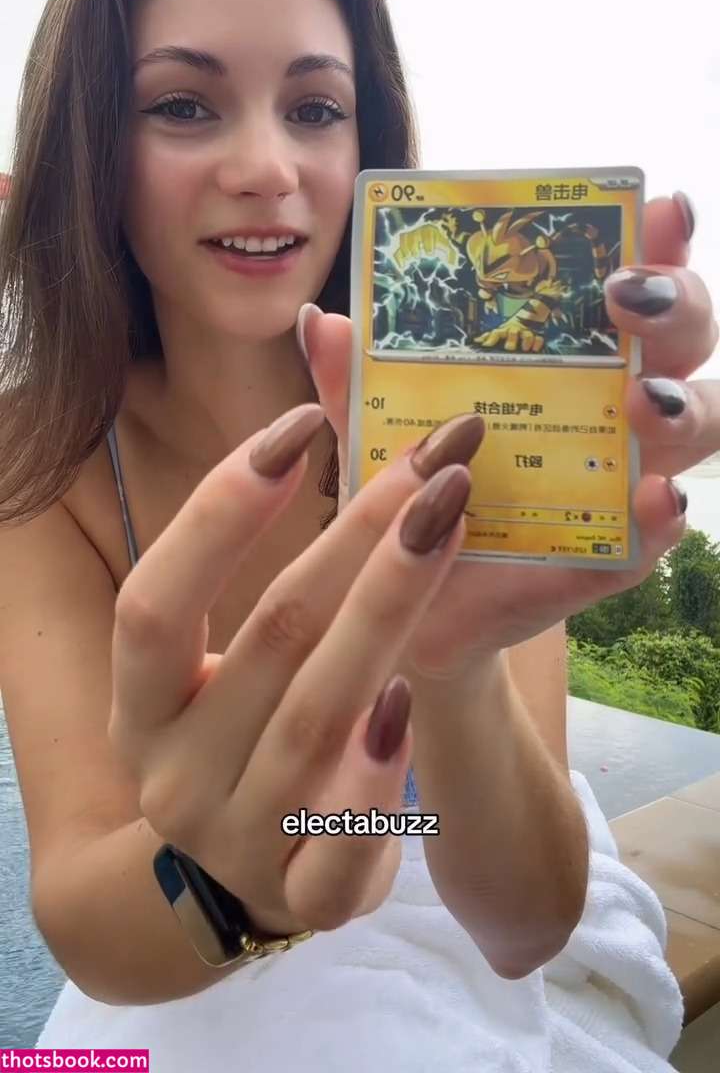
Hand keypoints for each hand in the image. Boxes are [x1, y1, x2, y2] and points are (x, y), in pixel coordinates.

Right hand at [107, 405, 478, 937]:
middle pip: (269, 641)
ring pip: (318, 721)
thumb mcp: (229, 652)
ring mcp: (237, 845)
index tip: (301, 425)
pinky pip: (347, 842)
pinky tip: (410, 699)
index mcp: (140, 706)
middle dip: (358, 536)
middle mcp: (174, 777)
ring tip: (449, 523)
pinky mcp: (308, 900)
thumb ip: (260, 545)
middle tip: (433, 461)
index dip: (221, 512)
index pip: (154, 603)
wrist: (253, 864)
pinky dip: (379, 771)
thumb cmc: (249, 724)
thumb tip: (321, 371)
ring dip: (390, 611)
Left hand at [300, 192, 719, 676]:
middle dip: (673, 304)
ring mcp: (620, 478)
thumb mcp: (374, 432)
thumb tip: (322, 323)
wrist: (412, 602)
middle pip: (679, 337)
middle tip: (626, 294)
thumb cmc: (411, 492)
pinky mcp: (613, 554)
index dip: (656, 241)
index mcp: (564, 357)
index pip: (624, 284)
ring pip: (694, 424)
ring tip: (642, 399)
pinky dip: (661, 515)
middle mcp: (610, 404)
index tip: (658, 205)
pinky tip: (651, 498)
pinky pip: (654, 534)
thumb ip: (355, 384)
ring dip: (680, 403)